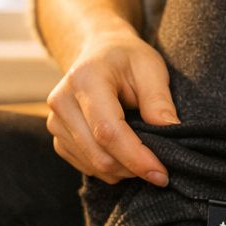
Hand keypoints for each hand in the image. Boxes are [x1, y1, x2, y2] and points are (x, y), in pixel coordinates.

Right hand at [46, 25, 178, 184]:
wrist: (99, 52)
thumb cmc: (127, 59)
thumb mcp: (151, 68)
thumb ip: (159, 100)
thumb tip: (171, 132)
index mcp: (85, 79)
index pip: (107, 131)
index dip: (135, 157)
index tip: (161, 174)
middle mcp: (62, 101)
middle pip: (98, 154)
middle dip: (133, 168)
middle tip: (160, 168)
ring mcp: (55, 121)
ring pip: (92, 165)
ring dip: (123, 170)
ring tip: (143, 153)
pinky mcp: (57, 136)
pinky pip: (85, 166)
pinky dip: (109, 168)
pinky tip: (123, 151)